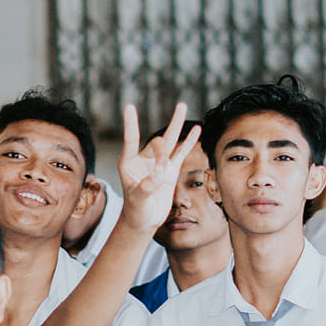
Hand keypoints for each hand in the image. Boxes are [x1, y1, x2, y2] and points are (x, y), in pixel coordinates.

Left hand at [115, 102, 200, 235]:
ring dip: (175, 124)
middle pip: (156, 144)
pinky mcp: (170, 170)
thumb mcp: (138, 200)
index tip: (129, 107)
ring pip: (169, 141)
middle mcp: (144, 159)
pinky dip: (189, 142)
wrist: (144, 220)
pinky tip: (196, 129)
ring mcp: (159, 163)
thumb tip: (159, 175)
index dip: (131, 124)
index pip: (131, 139)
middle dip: (162, 155)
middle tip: (163, 171)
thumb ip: (147, 187)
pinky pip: (181, 153)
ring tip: (182, 105)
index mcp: (129, 163)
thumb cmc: (136, 210)